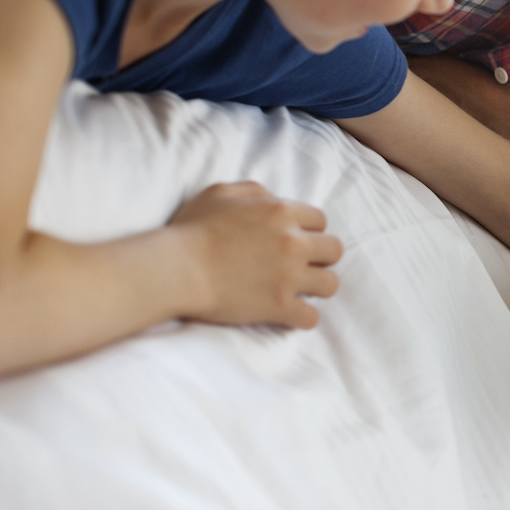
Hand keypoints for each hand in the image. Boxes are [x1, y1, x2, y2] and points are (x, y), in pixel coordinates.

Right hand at [170, 182, 341, 328]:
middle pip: (334, 250)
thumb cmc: (192, 229)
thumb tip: (273, 199)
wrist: (175, 268)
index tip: (295, 240)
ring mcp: (289, 276)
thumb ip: (254, 191)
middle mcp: (293, 243)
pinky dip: (303, 318)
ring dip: (318, 287)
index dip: (309, 230)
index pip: (320, 221)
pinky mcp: (279, 307)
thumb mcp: (221, 193)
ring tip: (301, 290)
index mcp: (282, 212)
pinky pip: (312, 317)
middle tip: (301, 264)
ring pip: (331, 284)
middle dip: (320, 257)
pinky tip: (290, 314)